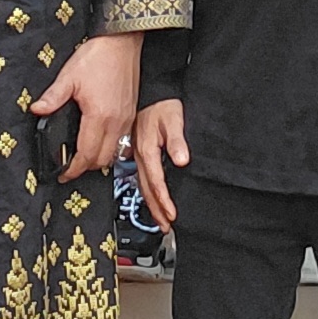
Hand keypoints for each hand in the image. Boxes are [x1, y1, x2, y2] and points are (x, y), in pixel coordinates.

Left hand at [33, 30, 140, 185]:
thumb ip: (52, 97)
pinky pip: (122, 140)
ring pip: (114, 153)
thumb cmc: (98, 56)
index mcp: (99, 116)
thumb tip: (37, 110)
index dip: (73, 169)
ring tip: (83, 153)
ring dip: (99, 158)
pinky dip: (110, 146)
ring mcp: (126, 118)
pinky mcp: (131, 113)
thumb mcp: (69, 76)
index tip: (63, 174)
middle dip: (85, 167)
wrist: (122, 42)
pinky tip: (98, 138)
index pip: (87, 154)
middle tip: (70, 165)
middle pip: (102, 160)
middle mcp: (116, 121)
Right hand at [132, 97, 186, 227]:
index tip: (172, 215)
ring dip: (150, 203)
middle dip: (155, 210)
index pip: (156, 181)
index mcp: (146, 149)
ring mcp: (136, 154)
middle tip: (165, 227)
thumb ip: (177, 140)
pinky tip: (151, 196)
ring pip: (141, 185)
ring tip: (159, 219)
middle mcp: (138, 154)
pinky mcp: (137, 151)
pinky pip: (141, 176)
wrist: (151, 91)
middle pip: (146, 189)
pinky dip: (147, 190)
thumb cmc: (163, 104)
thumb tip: (181, 159)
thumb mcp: (173, 119)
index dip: (164, 200)